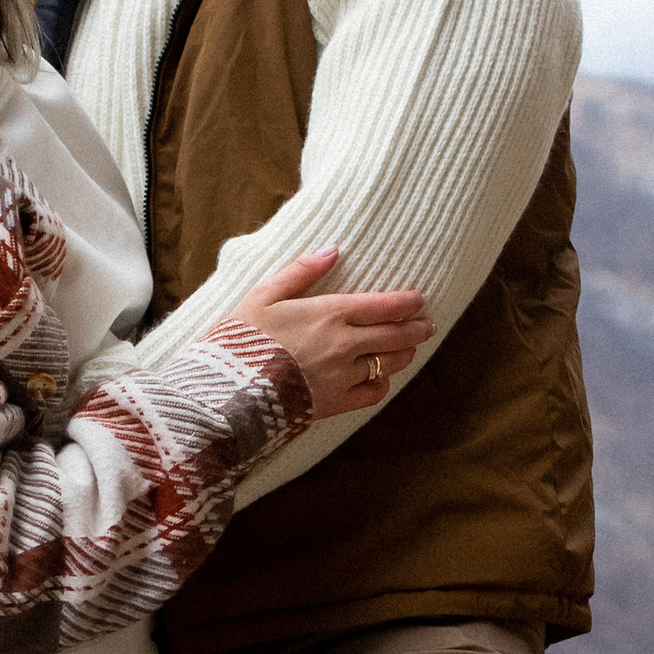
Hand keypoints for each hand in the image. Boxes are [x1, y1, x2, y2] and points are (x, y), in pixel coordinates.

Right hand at [229, 248, 434, 420]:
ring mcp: (343, 376)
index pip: (384, 306)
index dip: (408, 303)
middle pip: (396, 335)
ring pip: (389, 364)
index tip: (420, 300)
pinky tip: (378, 378)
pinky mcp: (336, 404)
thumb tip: (332, 249)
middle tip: (427, 325)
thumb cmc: (240, 338)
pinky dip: (381, 384)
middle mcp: (344, 344)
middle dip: (416, 329)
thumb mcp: (264, 295)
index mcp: (329, 313)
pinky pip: (372, 393)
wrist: (226, 390)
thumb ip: (301, 271)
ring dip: (404, 355)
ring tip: (408, 349)